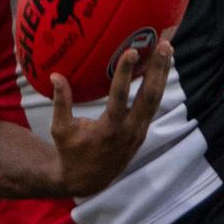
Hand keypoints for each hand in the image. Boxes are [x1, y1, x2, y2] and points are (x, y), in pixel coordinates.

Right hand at [49, 38, 172, 196]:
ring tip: (168, 48)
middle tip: (163, 44)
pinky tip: (161, 66)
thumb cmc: (71, 151)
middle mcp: (130, 130)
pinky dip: (158, 84)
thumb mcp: (61, 129)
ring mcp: (139, 131)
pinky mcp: (143, 130)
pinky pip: (153, 103)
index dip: (126, 74)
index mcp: (109, 130)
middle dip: (157, 69)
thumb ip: (61, 102)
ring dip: (163, 73)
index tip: (132, 51)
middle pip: (150, 96)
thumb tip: (56, 75)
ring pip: (156, 99)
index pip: (120, 98)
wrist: (88, 179)